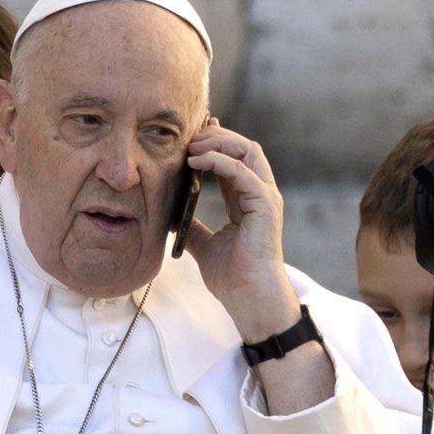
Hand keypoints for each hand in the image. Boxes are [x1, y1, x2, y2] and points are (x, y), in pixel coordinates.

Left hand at [181, 120, 297, 342]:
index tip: (192, 135)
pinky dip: (220, 161)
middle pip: (243, 148)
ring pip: (248, 151)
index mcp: (246, 200)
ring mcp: (265, 197)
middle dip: (216, 136)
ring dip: (218, 142)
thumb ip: (191, 228)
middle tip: (189, 136)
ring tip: (192, 145)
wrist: (248, 297)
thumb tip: (169, 217)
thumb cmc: (232, 277)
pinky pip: (243, 172)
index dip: (214, 144)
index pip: (233, 160)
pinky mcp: (265, 204)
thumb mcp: (203, 246)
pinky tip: (197, 161)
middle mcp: (259, 193)